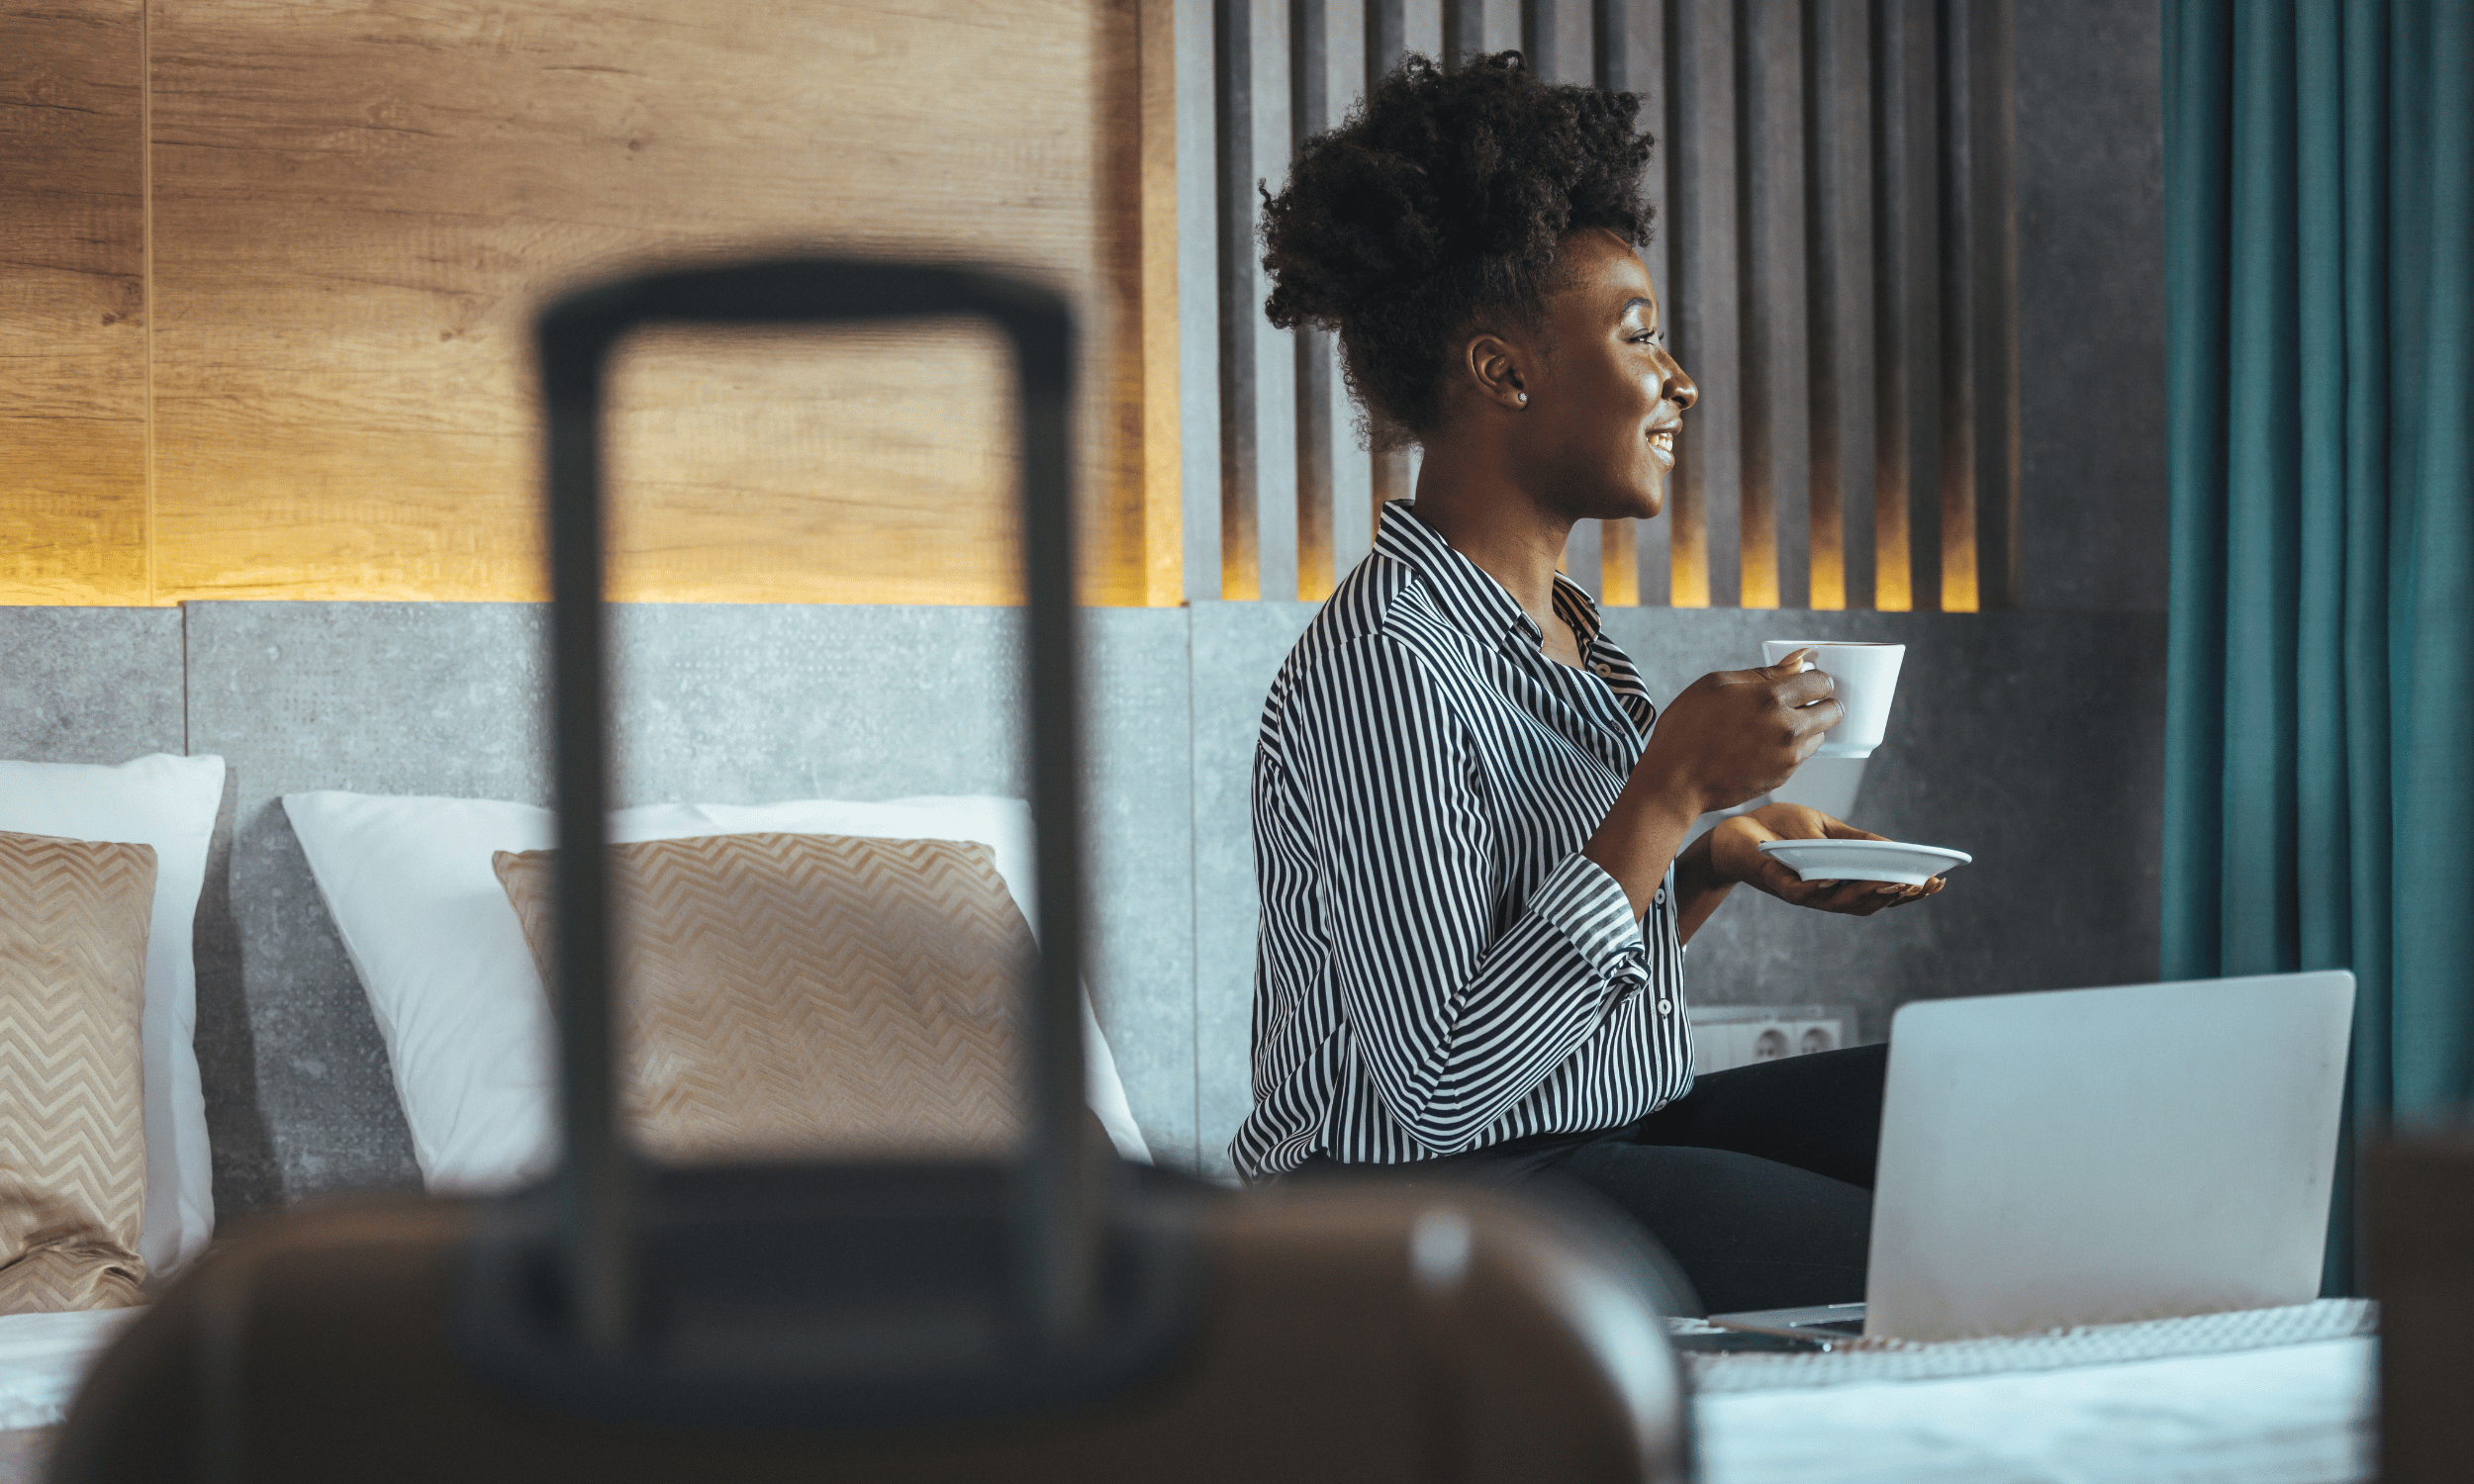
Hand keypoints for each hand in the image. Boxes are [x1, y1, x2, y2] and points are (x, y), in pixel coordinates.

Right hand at [1633, 651, 1844, 814]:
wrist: (1675, 782)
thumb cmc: (1687, 728)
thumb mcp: (1715, 685)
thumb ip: (1762, 673)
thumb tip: (1798, 662)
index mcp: (1770, 698)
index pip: (1821, 682)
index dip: (1815, 679)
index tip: (1803, 682)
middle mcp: (1787, 728)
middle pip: (1834, 710)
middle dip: (1822, 702)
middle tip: (1800, 703)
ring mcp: (1787, 757)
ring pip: (1820, 736)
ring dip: (1807, 728)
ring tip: (1774, 727)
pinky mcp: (1783, 778)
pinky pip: (1801, 757)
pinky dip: (1790, 749)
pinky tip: (1761, 746)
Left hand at [1705, 803, 1945, 916]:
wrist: (1732, 831)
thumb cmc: (1777, 830)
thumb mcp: (1824, 829)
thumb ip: (1856, 840)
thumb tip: (1894, 847)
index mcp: (1840, 880)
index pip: (1880, 891)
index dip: (1909, 891)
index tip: (1938, 882)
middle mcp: (1824, 893)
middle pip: (1867, 904)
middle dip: (1897, 896)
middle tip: (1922, 885)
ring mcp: (1801, 892)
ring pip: (1839, 903)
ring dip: (1866, 896)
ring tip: (1893, 885)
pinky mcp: (1777, 884)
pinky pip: (1801, 893)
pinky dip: (1820, 889)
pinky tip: (1837, 881)